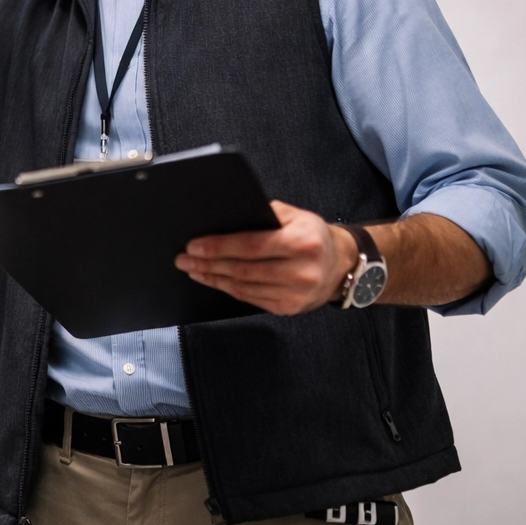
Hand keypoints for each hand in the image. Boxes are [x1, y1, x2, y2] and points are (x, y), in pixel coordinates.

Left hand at [175, 201, 357, 315]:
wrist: (342, 266)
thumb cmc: (312, 235)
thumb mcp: (295, 216)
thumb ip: (264, 215)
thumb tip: (225, 218)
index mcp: (303, 242)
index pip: (251, 245)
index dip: (219, 247)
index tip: (194, 245)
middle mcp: (301, 271)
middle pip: (243, 269)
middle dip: (208, 264)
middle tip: (184, 258)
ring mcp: (296, 294)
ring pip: (243, 287)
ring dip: (213, 278)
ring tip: (192, 269)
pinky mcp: (289, 309)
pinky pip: (251, 299)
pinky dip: (228, 289)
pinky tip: (214, 280)